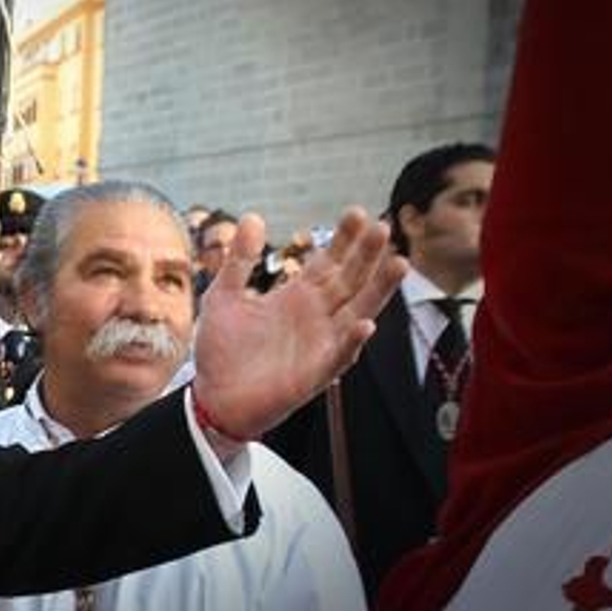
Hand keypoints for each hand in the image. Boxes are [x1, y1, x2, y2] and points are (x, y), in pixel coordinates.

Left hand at [194, 207, 403, 440]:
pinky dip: (352, 342)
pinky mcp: (315, 375)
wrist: (212, 398)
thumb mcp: (224, 297)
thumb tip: (253, 217)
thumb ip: (239, 260)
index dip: (344, 239)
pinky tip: (365, 325)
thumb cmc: (221, 351)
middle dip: (367, 255)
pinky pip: (339, 357)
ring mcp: (319, 345)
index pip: (329, 262)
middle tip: (382, 225)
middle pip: (350, 280)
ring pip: (358, 312)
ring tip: (399, 263)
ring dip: (379, 290)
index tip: (357, 212)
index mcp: (297, 297)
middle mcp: (316, 318)